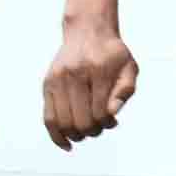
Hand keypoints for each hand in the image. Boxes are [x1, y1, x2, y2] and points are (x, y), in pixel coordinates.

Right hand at [42, 19, 139, 149]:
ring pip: (63, 122)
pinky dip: (56, 135)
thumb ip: (125, 91)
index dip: (108, 123)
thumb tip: (113, 114)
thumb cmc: (112, 54)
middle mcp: (75, 73)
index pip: (101, 111)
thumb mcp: (128, 68)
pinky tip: (66, 144)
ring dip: (76, 135)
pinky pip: (48, 117)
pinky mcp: (47, 84)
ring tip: (85, 133)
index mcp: (98, 69)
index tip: (112, 121)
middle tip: (99, 128)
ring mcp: (58, 79)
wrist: (87, 31)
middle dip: (93, 131)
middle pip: (81, 120)